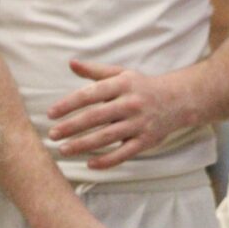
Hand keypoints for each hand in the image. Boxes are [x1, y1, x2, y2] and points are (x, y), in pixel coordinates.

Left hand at [47, 60, 186, 169]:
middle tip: (52, 135)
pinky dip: (106, 161)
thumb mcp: (121, 74)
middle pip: (95, 117)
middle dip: (71, 127)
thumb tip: (72, 63)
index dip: (68, 104)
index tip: (51, 114)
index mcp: (122, 85)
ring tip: (64, 150)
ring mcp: (138, 124)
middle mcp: (130, 104)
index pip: (89, 94)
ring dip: (83, 145)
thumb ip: (95, 72)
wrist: (178, 101)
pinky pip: (122, 154)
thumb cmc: (142, 87)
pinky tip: (89, 163)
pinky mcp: (145, 141)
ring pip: (106, 137)